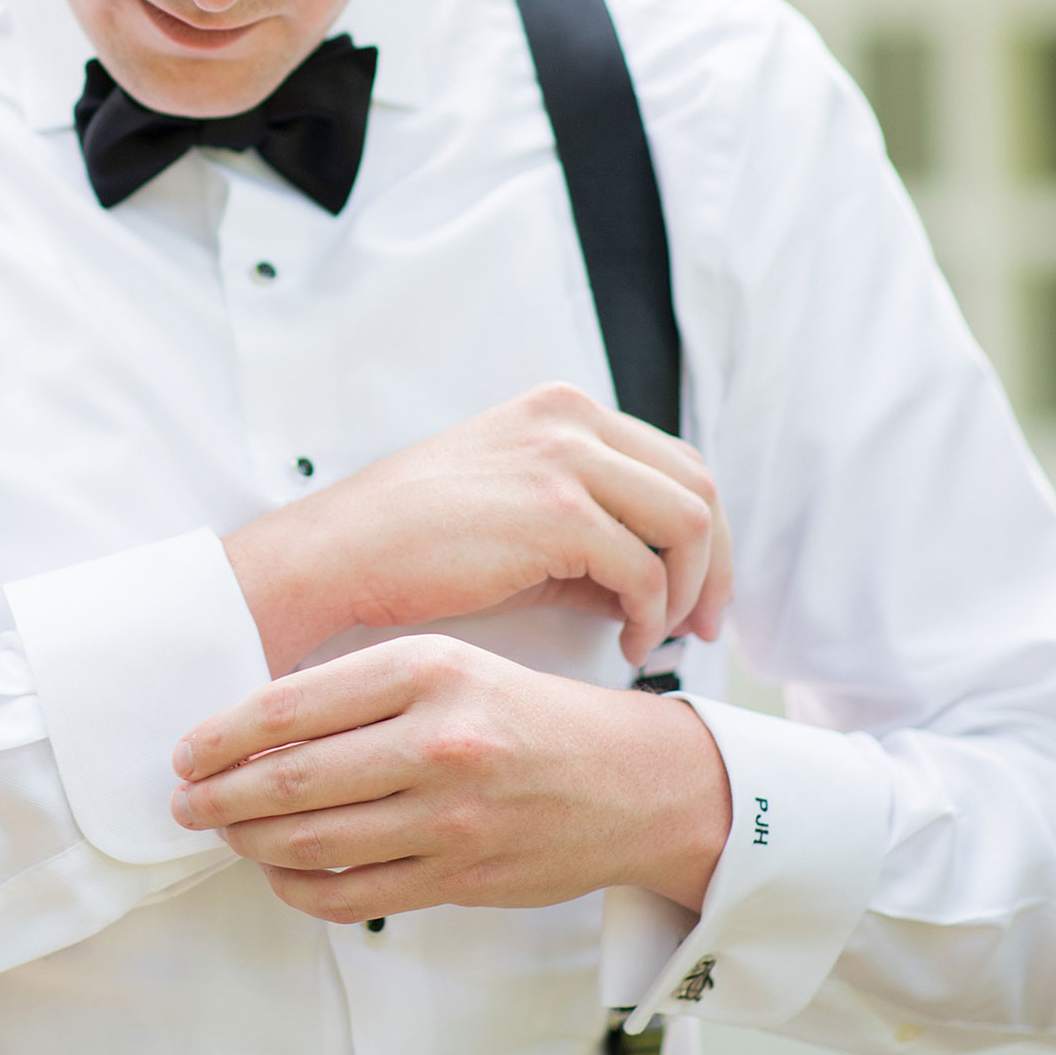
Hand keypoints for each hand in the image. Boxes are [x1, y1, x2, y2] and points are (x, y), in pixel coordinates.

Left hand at [170, 634, 731, 918]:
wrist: (632, 780)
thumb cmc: (524, 713)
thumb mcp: (451, 665)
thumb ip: (360, 692)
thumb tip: (253, 727)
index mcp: (428, 668)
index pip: (290, 705)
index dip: (219, 735)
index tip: (183, 751)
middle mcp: (438, 739)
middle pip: (290, 780)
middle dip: (217, 798)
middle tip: (183, 803)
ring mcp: (451, 815)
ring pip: (313, 843)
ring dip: (249, 844)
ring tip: (224, 834)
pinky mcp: (461, 876)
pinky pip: (353, 895)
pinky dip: (300, 889)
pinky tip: (282, 873)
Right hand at [223, 382, 731, 676]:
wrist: (343, 552)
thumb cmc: (416, 541)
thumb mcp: (515, 504)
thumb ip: (588, 522)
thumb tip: (654, 581)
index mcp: (563, 408)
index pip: (675, 462)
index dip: (704, 534)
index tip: (697, 594)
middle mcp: (572, 419)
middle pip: (696, 488)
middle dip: (712, 567)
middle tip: (699, 627)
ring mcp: (566, 459)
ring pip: (688, 524)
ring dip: (683, 594)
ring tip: (652, 638)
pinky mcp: (558, 512)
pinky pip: (645, 572)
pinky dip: (648, 618)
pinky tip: (623, 646)